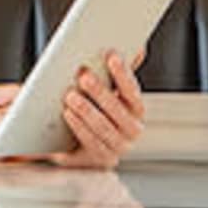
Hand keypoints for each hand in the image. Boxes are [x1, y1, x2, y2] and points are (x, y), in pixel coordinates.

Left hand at [45, 54, 148, 168]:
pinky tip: (68, 114)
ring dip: (87, 110)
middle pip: (118, 109)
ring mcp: (120, 147)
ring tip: (70, 95)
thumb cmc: (92, 111)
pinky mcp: (103, 159)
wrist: (76, 146)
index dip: (123, 73)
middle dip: (100, 91)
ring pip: (105, 127)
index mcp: (137, 109)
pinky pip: (92, 142)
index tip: (110, 55)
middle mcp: (133, 129)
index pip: (133, 90)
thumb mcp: (105, 91)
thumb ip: (118, 73)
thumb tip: (138, 47)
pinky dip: (80, 127)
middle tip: (83, 75)